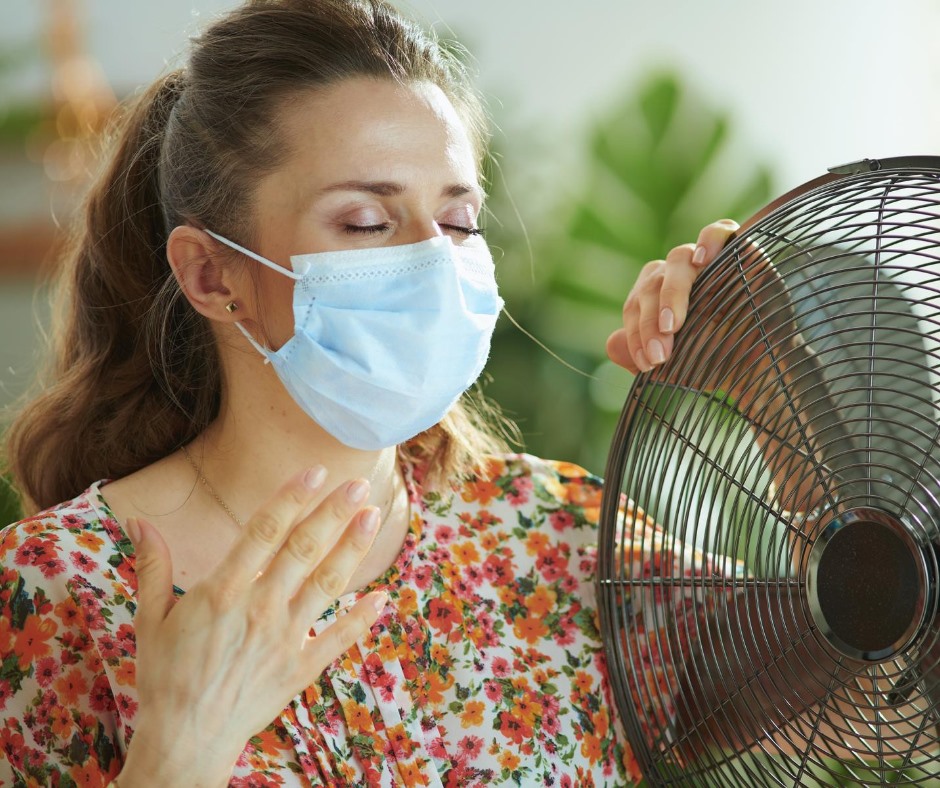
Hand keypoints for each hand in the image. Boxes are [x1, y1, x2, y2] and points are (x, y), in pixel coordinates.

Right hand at [120, 468, 384, 785]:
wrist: (184, 740)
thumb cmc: (164, 677)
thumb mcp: (151, 619)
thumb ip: (152, 567)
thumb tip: (139, 521)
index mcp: (223, 591)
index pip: (265, 531)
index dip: (292, 497)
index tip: (316, 471)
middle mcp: (260, 608)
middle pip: (304, 550)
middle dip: (334, 513)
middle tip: (358, 483)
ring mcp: (285, 638)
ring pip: (327, 584)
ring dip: (353, 549)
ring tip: (373, 516)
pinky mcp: (301, 668)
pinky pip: (339, 638)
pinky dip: (362, 617)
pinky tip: (382, 596)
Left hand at [606, 218, 791, 413]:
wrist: (762, 369)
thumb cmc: (714, 363)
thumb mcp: (673, 366)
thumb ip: (638, 354)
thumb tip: (612, 344)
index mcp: (654, 295)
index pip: (634, 307)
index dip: (637, 335)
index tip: (647, 364)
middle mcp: (676, 274)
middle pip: (652, 286)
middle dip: (651, 325)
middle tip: (660, 357)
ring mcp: (706, 260)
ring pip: (678, 260)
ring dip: (673, 293)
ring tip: (673, 325)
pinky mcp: (738, 250)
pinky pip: (719, 231)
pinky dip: (709, 239)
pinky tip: (702, 260)